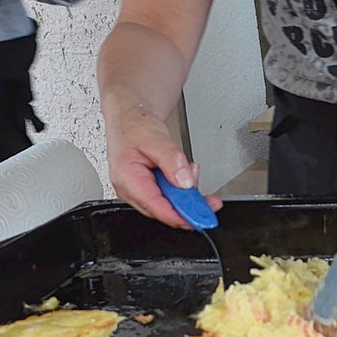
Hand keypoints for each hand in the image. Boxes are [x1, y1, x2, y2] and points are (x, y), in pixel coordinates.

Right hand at [107, 109, 220, 229]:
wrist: (128, 118)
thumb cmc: (134, 126)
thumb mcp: (156, 138)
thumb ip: (172, 161)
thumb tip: (186, 182)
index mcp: (127, 179)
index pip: (156, 207)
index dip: (181, 216)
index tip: (201, 217)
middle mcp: (129, 190)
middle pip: (164, 209)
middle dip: (188, 203)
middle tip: (209, 198)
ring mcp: (136, 191)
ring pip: (167, 204)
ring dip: (184, 192)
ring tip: (190, 170)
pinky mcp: (145, 189)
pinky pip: (166, 196)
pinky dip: (179, 188)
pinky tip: (183, 174)